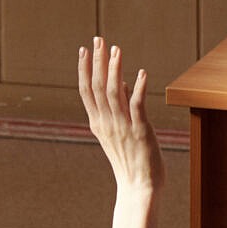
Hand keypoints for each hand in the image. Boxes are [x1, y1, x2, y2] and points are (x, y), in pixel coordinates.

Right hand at [79, 39, 161, 227]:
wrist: (138, 188)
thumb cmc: (130, 160)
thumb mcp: (118, 132)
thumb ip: (117, 108)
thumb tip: (121, 82)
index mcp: (98, 123)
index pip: (86, 91)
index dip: (84, 69)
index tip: (84, 49)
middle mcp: (106, 123)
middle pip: (97, 87)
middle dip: (97, 61)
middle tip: (98, 39)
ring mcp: (122, 127)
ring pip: (113, 92)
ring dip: (115, 69)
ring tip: (117, 49)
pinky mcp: (140, 132)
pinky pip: (137, 106)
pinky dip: (138, 88)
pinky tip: (142, 73)